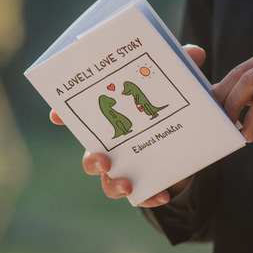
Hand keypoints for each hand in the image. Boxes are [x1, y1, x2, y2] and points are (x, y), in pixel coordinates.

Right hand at [49, 44, 205, 206]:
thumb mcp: (179, 81)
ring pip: (108, 182)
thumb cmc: (172, 104)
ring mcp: (127, 166)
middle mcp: (113, 144)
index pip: (80, 116)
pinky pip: (141, 196)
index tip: (57, 116)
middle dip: (91, 160)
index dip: (63, 115)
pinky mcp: (146, 182)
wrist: (193, 137)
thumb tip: (195, 54)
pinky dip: (149, 197)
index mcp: (112, 118)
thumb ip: (184, 65)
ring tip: (126, 184)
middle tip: (103, 158)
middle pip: (90, 156)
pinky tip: (162, 194)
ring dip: (112, 185)